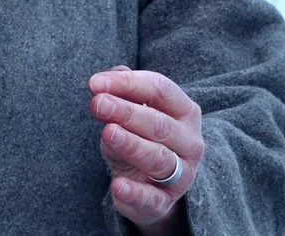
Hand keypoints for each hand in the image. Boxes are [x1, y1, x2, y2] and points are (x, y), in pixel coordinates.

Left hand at [88, 66, 203, 231]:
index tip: (95, 84)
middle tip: (97, 104)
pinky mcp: (164, 202)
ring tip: (107, 132)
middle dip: (126, 112)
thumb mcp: (130, 110)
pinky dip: (134, 192)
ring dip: (131, 144)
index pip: (160, 89)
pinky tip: (117, 185)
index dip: (128, 83)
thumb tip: (102, 81)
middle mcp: (190, 142)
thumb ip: (120, 92)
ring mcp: (181, 174)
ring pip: (158, 158)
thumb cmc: (139, 135)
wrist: (148, 184)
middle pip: (159, 124)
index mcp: (184, 111)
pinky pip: (152, 198)